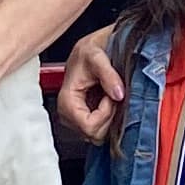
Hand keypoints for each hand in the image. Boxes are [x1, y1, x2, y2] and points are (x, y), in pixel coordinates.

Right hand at [56, 27, 123, 141]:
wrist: (87, 49)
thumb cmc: (87, 52)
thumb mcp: (97, 57)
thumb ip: (109, 75)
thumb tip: (118, 94)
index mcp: (66, 101)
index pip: (89, 127)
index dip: (104, 114)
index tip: (109, 97)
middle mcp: (68, 114)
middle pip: (94, 134)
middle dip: (108, 116)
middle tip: (110, 96)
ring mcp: (76, 120)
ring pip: (99, 134)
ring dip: (109, 117)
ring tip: (109, 97)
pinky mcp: (84, 120)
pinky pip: (101, 130)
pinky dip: (109, 118)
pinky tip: (108, 101)